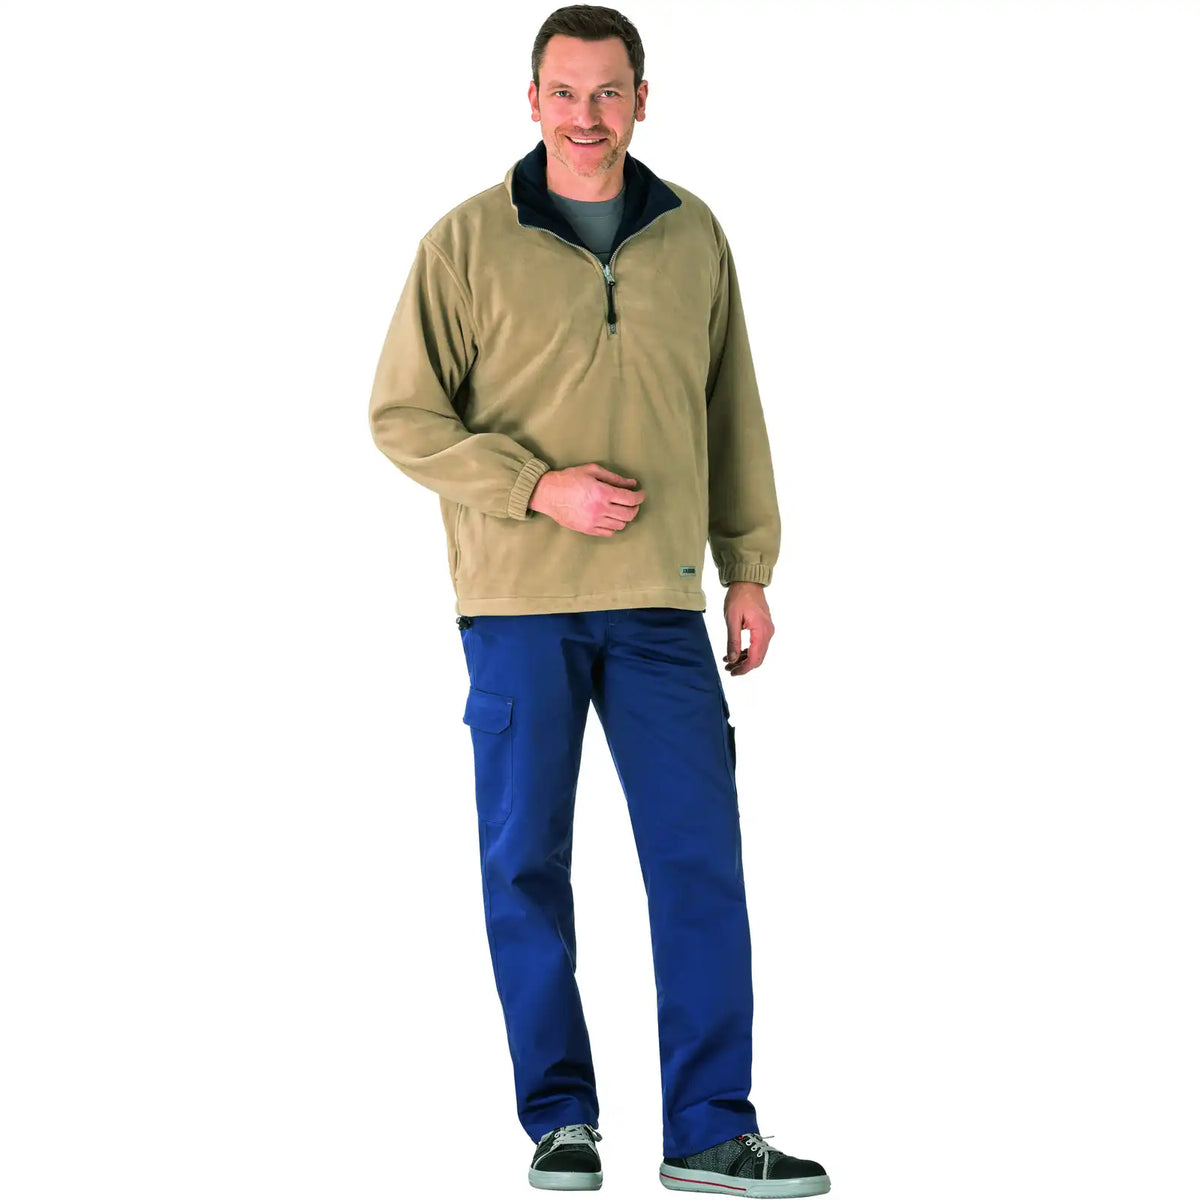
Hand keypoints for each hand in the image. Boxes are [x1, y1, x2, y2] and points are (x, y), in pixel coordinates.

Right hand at [529, 463, 644, 535]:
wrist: (548, 494)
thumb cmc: (569, 479)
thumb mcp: (592, 471)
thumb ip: (614, 478)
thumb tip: (632, 483)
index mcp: (602, 493)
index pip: (630, 499)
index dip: (639, 497)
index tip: (640, 494)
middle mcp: (600, 509)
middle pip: (628, 514)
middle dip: (635, 508)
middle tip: (633, 503)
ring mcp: (593, 522)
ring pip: (620, 525)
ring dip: (624, 517)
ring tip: (620, 510)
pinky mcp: (587, 529)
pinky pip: (608, 532)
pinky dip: (613, 526)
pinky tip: (610, 518)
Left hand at [723, 581, 773, 674]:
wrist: (747, 582)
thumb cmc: (739, 597)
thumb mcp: (732, 620)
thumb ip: (733, 641)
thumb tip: (733, 659)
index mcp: (761, 631)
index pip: (754, 658)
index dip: (744, 669)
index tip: (732, 672)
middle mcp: (768, 632)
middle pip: (758, 658)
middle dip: (743, 666)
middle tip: (728, 668)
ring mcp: (768, 630)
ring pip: (758, 652)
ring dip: (744, 658)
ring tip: (729, 660)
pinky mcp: (764, 627)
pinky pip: (758, 644)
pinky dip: (747, 650)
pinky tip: (736, 651)